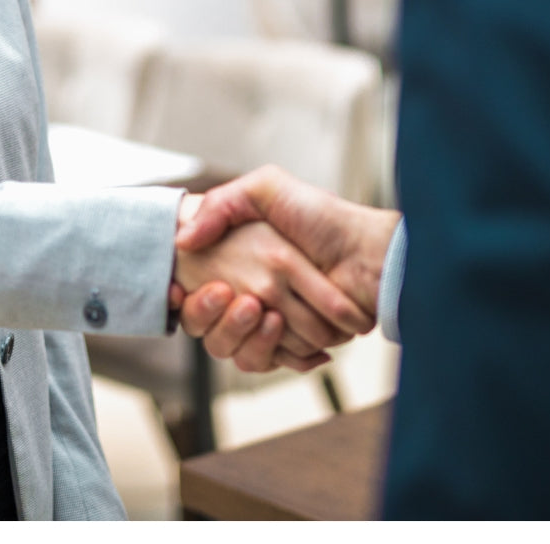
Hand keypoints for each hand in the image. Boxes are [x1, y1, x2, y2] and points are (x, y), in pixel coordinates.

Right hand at [174, 218, 353, 359]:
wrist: (366, 252)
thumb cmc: (321, 216)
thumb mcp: (267, 188)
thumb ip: (221, 203)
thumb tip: (182, 240)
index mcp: (240, 260)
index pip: (194, 293)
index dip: (188, 298)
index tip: (182, 289)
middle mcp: (251, 292)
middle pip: (210, 326)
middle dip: (214, 315)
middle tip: (228, 294)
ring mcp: (273, 321)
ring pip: (235, 348)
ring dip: (243, 332)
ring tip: (256, 307)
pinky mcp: (295, 345)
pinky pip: (267, 362)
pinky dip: (273, 351)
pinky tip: (275, 324)